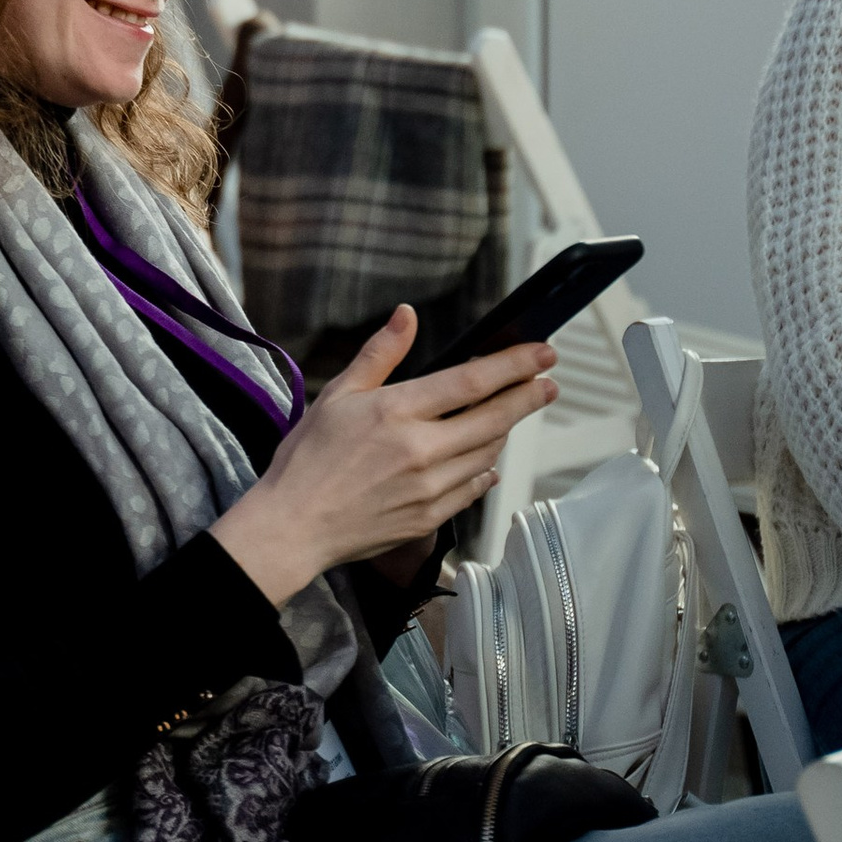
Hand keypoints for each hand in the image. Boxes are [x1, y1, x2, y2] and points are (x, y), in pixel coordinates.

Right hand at [209, 309, 556, 610]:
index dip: (514, 366)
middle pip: (494, 419)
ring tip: (509, 417)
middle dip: (527, 398)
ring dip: (504, 432)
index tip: (542, 355)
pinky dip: (485, 472)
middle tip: (548, 385)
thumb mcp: (338, 395)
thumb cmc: (307, 459)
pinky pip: (472, 489)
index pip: (473, 381)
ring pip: (487, 454)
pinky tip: (486, 463)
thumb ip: (380, 354)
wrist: (293, 526)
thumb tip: (407, 315)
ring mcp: (430, 488)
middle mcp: (422, 450)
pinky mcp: (429, 517)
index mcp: (398, 411)